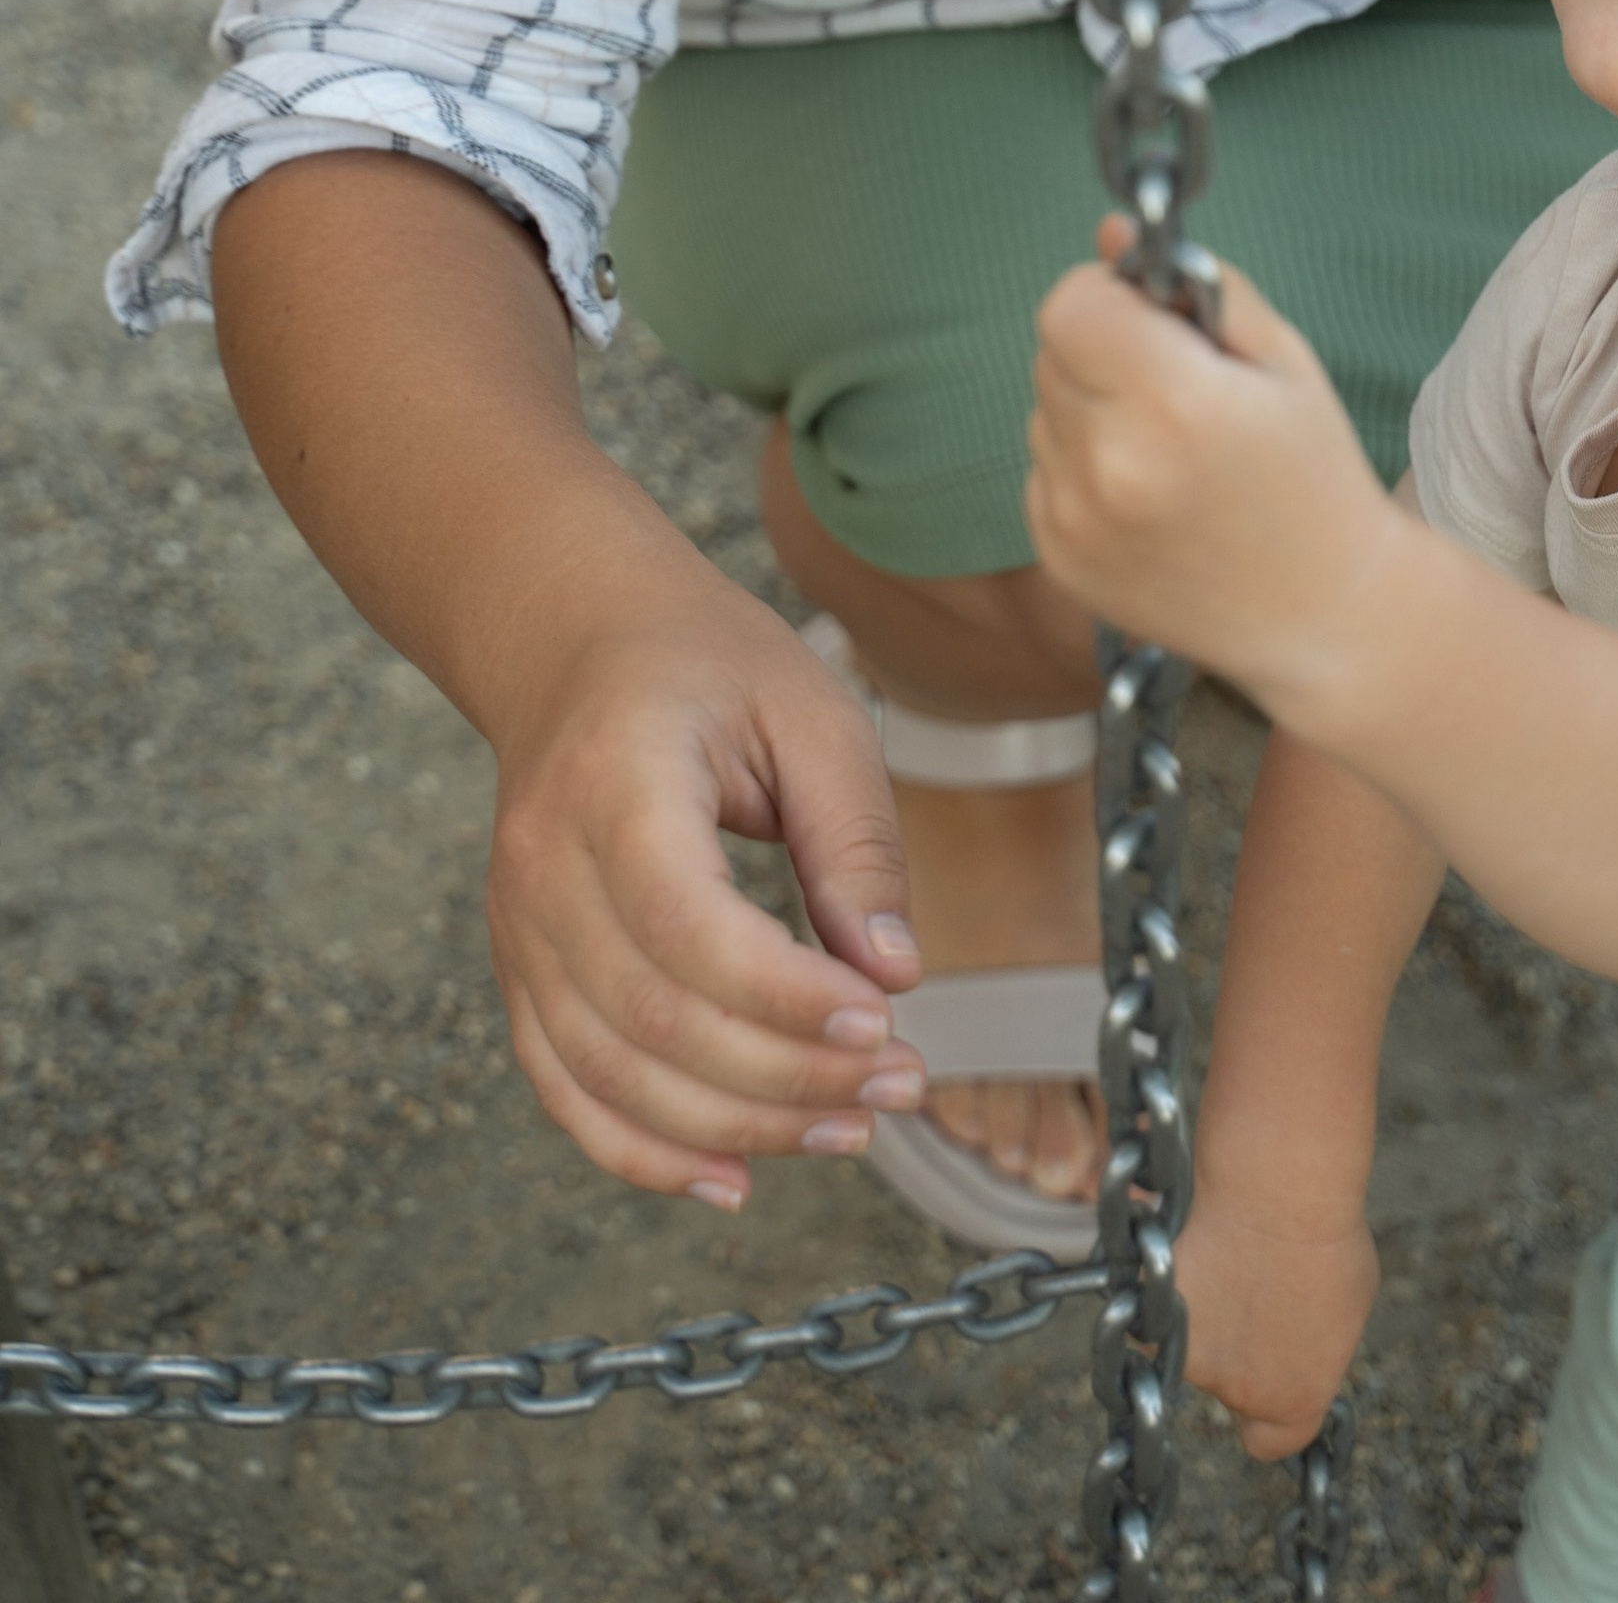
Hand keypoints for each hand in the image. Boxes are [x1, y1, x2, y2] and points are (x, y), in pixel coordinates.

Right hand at [483, 577, 927, 1203]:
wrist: (575, 640)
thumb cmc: (707, 664)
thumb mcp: (812, 712)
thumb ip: (855, 840)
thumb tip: (894, 975)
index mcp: (616, 780)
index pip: (688, 927)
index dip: (785, 999)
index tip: (883, 1022)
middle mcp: (543, 865)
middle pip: (653, 1019)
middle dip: (786, 1078)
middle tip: (900, 1084)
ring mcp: (517, 926)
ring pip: (610, 1076)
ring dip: (736, 1127)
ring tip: (850, 1129)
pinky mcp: (519, 970)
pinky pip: (567, 1091)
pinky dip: (645, 1152)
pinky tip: (735, 1176)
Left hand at [1026, 231, 1394, 705]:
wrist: (1321, 616)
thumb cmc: (1313, 476)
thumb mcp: (1282, 360)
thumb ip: (1198, 285)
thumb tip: (1113, 234)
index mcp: (1175, 403)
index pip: (1070, 304)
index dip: (1108, 295)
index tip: (1153, 316)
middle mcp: (1111, 465)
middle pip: (1054, 351)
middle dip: (1106, 349)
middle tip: (1179, 388)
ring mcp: (1076, 521)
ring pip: (1045, 410)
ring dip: (1092, 408)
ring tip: (1172, 452)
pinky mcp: (1059, 559)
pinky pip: (1044, 469)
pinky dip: (1084, 466)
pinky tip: (1151, 495)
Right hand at [1176, 1189, 1377, 1461]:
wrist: (1275, 1197)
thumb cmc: (1326, 1240)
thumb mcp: (1347, 1306)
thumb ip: (1317, 1342)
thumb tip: (1301, 1340)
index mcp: (1296, 1401)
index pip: (1274, 1442)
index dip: (1270, 1417)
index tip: (1271, 1383)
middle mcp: (1241, 1393)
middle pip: (1231, 1389)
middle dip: (1238, 1355)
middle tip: (1250, 1300)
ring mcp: (1192, 1360)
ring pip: (1190, 1349)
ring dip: (1203, 1319)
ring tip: (1229, 1260)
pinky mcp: (1154, 1319)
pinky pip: (1158, 1312)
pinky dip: (1168, 1290)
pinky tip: (1195, 1248)